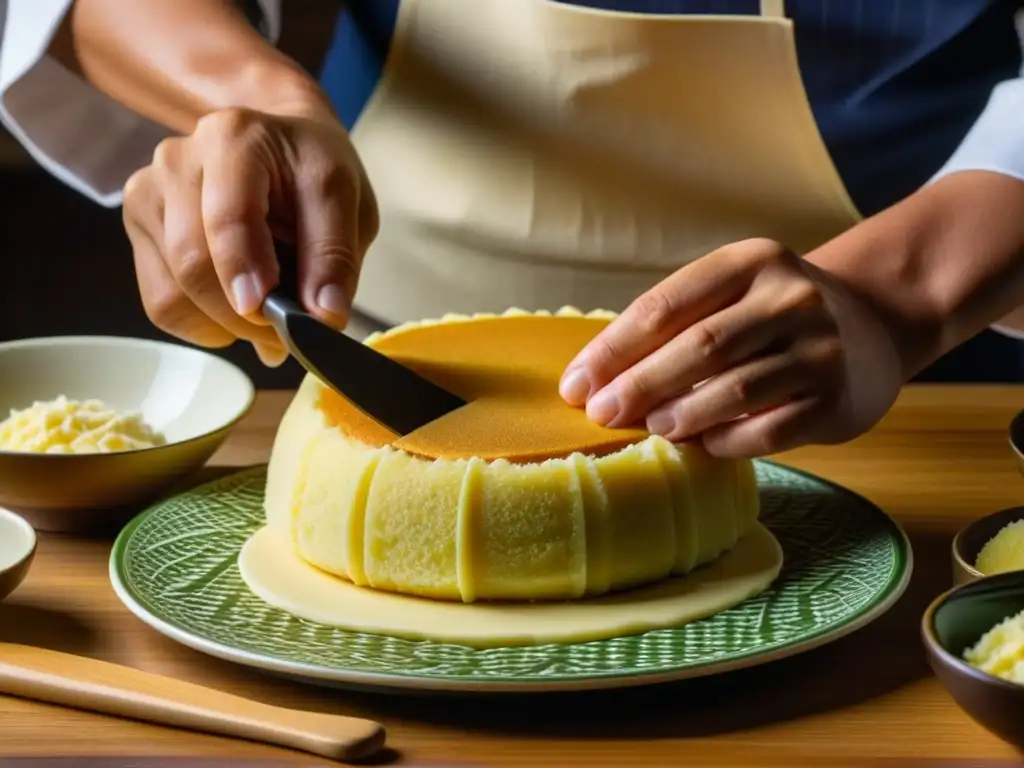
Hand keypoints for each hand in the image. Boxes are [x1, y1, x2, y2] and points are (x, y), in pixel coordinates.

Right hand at [122, 104, 378, 364]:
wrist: (278, 147)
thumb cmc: (312, 175)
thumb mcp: (349, 203)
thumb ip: (336, 255)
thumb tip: (324, 316)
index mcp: (237, 140)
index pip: (229, 217)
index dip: (245, 271)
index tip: (265, 311)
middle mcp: (179, 159)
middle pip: (193, 263)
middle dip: (244, 315)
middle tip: (287, 332)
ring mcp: (149, 192)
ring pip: (174, 292)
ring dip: (226, 325)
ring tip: (266, 316)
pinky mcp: (138, 225)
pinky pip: (162, 303)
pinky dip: (203, 324)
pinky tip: (233, 308)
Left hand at [559, 239, 903, 456]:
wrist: (875, 323)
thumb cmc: (773, 316)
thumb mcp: (732, 295)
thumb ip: (676, 325)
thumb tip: (596, 380)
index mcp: (750, 261)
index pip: (665, 305)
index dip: (613, 349)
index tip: (575, 384)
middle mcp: (790, 297)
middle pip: (699, 346)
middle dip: (639, 384)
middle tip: (601, 414)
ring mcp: (821, 347)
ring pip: (736, 389)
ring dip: (682, 414)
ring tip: (651, 428)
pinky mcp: (838, 398)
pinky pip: (770, 429)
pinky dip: (726, 443)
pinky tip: (699, 446)